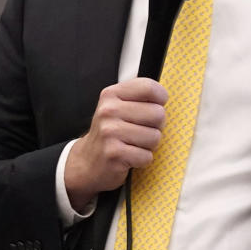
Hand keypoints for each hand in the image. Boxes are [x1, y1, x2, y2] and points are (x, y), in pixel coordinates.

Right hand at [64, 78, 167, 210]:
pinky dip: (142, 160)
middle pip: (158, 114)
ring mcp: (109, 132)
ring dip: (149, 146)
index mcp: (111, 94)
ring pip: (155, 137)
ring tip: (133, 145)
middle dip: (156, 127)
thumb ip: (139, 97)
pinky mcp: (114, 153)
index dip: (160, 99)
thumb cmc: (110, 133)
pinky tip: (129, 157)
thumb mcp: (118, 107)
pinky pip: (147, 156)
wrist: (86, 162)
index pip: (149, 87)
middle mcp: (108, 110)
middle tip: (140, 132)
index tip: (155, 106)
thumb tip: (164, 97)